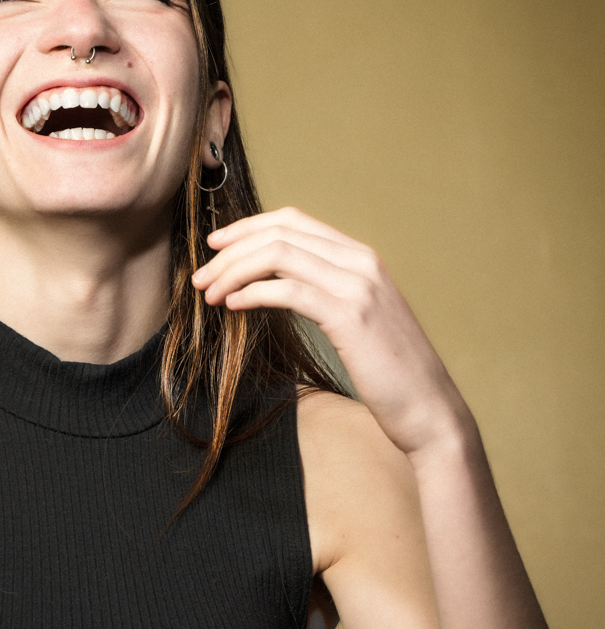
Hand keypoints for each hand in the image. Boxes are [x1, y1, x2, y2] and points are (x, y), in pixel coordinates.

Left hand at [192, 207, 467, 456]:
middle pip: (280, 232)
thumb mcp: (356, 318)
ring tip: (209, 294)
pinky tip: (233, 307)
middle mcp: (361, 261)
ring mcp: (358, 286)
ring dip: (234, 271)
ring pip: (279, 255)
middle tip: (200, 276)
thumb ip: (325, 291)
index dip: (247, 227)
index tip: (214, 246)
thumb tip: (276, 284)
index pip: (293, 220)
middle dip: (231, 250)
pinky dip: (253, 293)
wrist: (428, 408)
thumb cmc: (388, 370)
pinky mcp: (351, 317)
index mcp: (360, 256)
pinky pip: (289, 291)